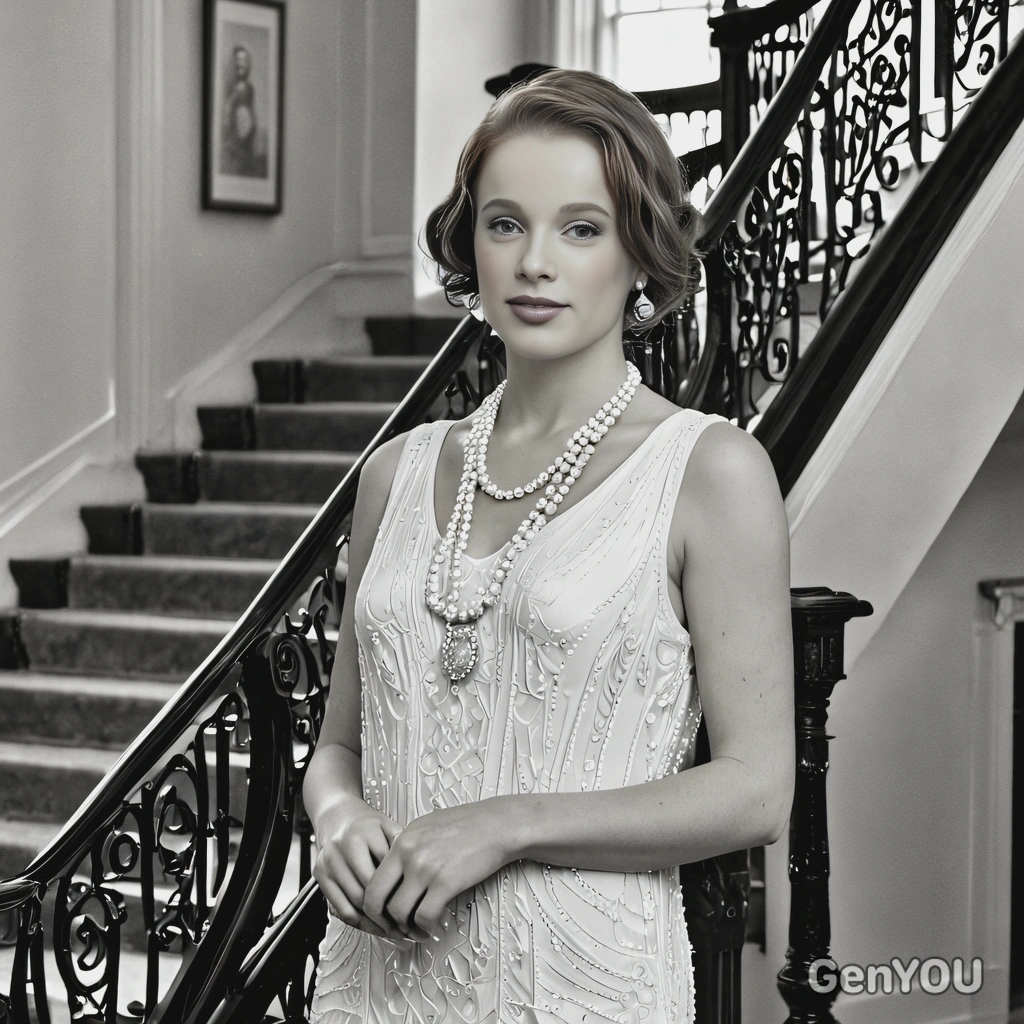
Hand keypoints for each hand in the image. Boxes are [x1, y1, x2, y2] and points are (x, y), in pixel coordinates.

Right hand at [311, 799, 411, 942]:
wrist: (336, 813)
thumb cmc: (366, 822)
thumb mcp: (389, 827)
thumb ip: (403, 848)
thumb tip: (424, 878)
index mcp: (366, 832)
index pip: (388, 873)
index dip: (405, 894)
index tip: (420, 909)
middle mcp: (344, 846)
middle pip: (370, 891)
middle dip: (391, 915)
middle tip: (410, 927)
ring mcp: (330, 862)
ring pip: (355, 904)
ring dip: (376, 924)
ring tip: (396, 932)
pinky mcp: (320, 875)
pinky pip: (339, 908)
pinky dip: (358, 922)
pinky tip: (374, 926)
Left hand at [361, 798, 512, 939]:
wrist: (498, 824)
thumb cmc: (468, 825)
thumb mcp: (428, 826)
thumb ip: (407, 846)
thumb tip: (394, 870)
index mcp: (401, 840)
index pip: (372, 880)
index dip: (372, 905)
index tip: (382, 916)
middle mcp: (408, 853)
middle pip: (376, 899)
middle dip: (381, 921)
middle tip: (392, 930)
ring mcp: (425, 868)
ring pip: (398, 912)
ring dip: (405, 928)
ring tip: (416, 931)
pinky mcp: (446, 882)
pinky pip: (424, 916)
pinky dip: (426, 927)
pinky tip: (432, 927)